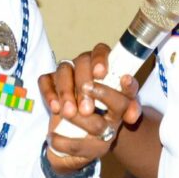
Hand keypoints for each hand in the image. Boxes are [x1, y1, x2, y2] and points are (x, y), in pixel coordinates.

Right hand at [38, 43, 141, 173]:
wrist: (92, 127)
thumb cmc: (110, 111)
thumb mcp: (124, 111)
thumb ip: (131, 109)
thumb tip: (133, 114)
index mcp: (104, 64)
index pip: (101, 50)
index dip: (100, 59)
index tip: (101, 73)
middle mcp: (84, 63)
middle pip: (81, 61)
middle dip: (83, 84)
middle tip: (87, 108)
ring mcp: (67, 71)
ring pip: (63, 71)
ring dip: (66, 92)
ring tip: (70, 113)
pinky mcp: (50, 82)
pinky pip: (45, 81)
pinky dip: (49, 93)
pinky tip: (55, 108)